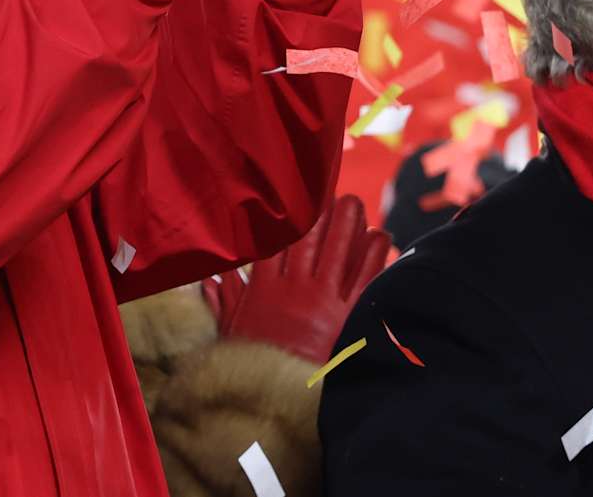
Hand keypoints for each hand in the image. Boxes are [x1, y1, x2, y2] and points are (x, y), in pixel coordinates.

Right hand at [202, 194, 390, 364]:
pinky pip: (364, 279)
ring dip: (347, 224)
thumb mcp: (231, 333)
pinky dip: (374, 256)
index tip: (289, 199)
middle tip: (329, 192)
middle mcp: (294, 289)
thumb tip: (210, 276)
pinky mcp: (348, 318)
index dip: (281, 219)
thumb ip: (223, 299)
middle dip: (319, 213)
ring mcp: (323, 302)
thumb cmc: (252, 367)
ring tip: (354, 202)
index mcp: (264, 290)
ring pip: (336, 252)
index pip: (273, 244)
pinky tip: (382, 236)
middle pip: (308, 240)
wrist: (278, 401)